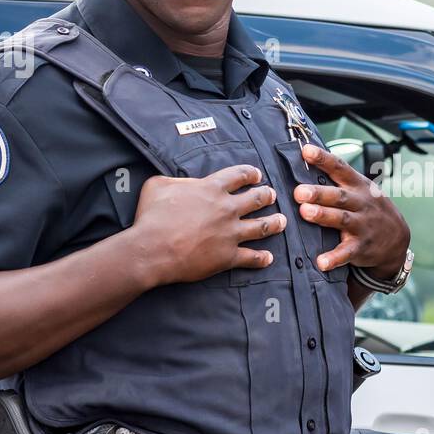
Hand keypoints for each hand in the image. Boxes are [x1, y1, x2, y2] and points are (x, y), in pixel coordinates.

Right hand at [129, 164, 285, 286]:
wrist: (152, 249)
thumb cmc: (151, 217)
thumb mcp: (158, 185)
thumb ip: (175, 180)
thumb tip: (181, 181)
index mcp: (211, 188)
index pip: (239, 176)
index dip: (250, 174)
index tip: (257, 175)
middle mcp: (227, 209)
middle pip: (257, 199)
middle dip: (268, 195)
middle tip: (272, 195)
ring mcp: (230, 233)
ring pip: (262, 227)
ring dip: (274, 223)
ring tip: (281, 221)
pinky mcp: (228, 257)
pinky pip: (251, 257)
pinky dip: (262, 259)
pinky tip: (269, 258)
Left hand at [293, 143, 410, 274]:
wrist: (397, 238)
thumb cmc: (369, 208)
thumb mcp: (360, 189)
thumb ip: (337, 179)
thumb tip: (305, 158)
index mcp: (358, 185)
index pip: (340, 168)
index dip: (323, 159)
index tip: (305, 151)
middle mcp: (361, 203)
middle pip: (339, 196)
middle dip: (319, 193)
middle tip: (299, 191)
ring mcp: (362, 226)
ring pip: (342, 219)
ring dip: (324, 216)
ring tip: (305, 213)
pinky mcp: (361, 247)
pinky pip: (347, 253)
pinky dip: (335, 258)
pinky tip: (321, 262)